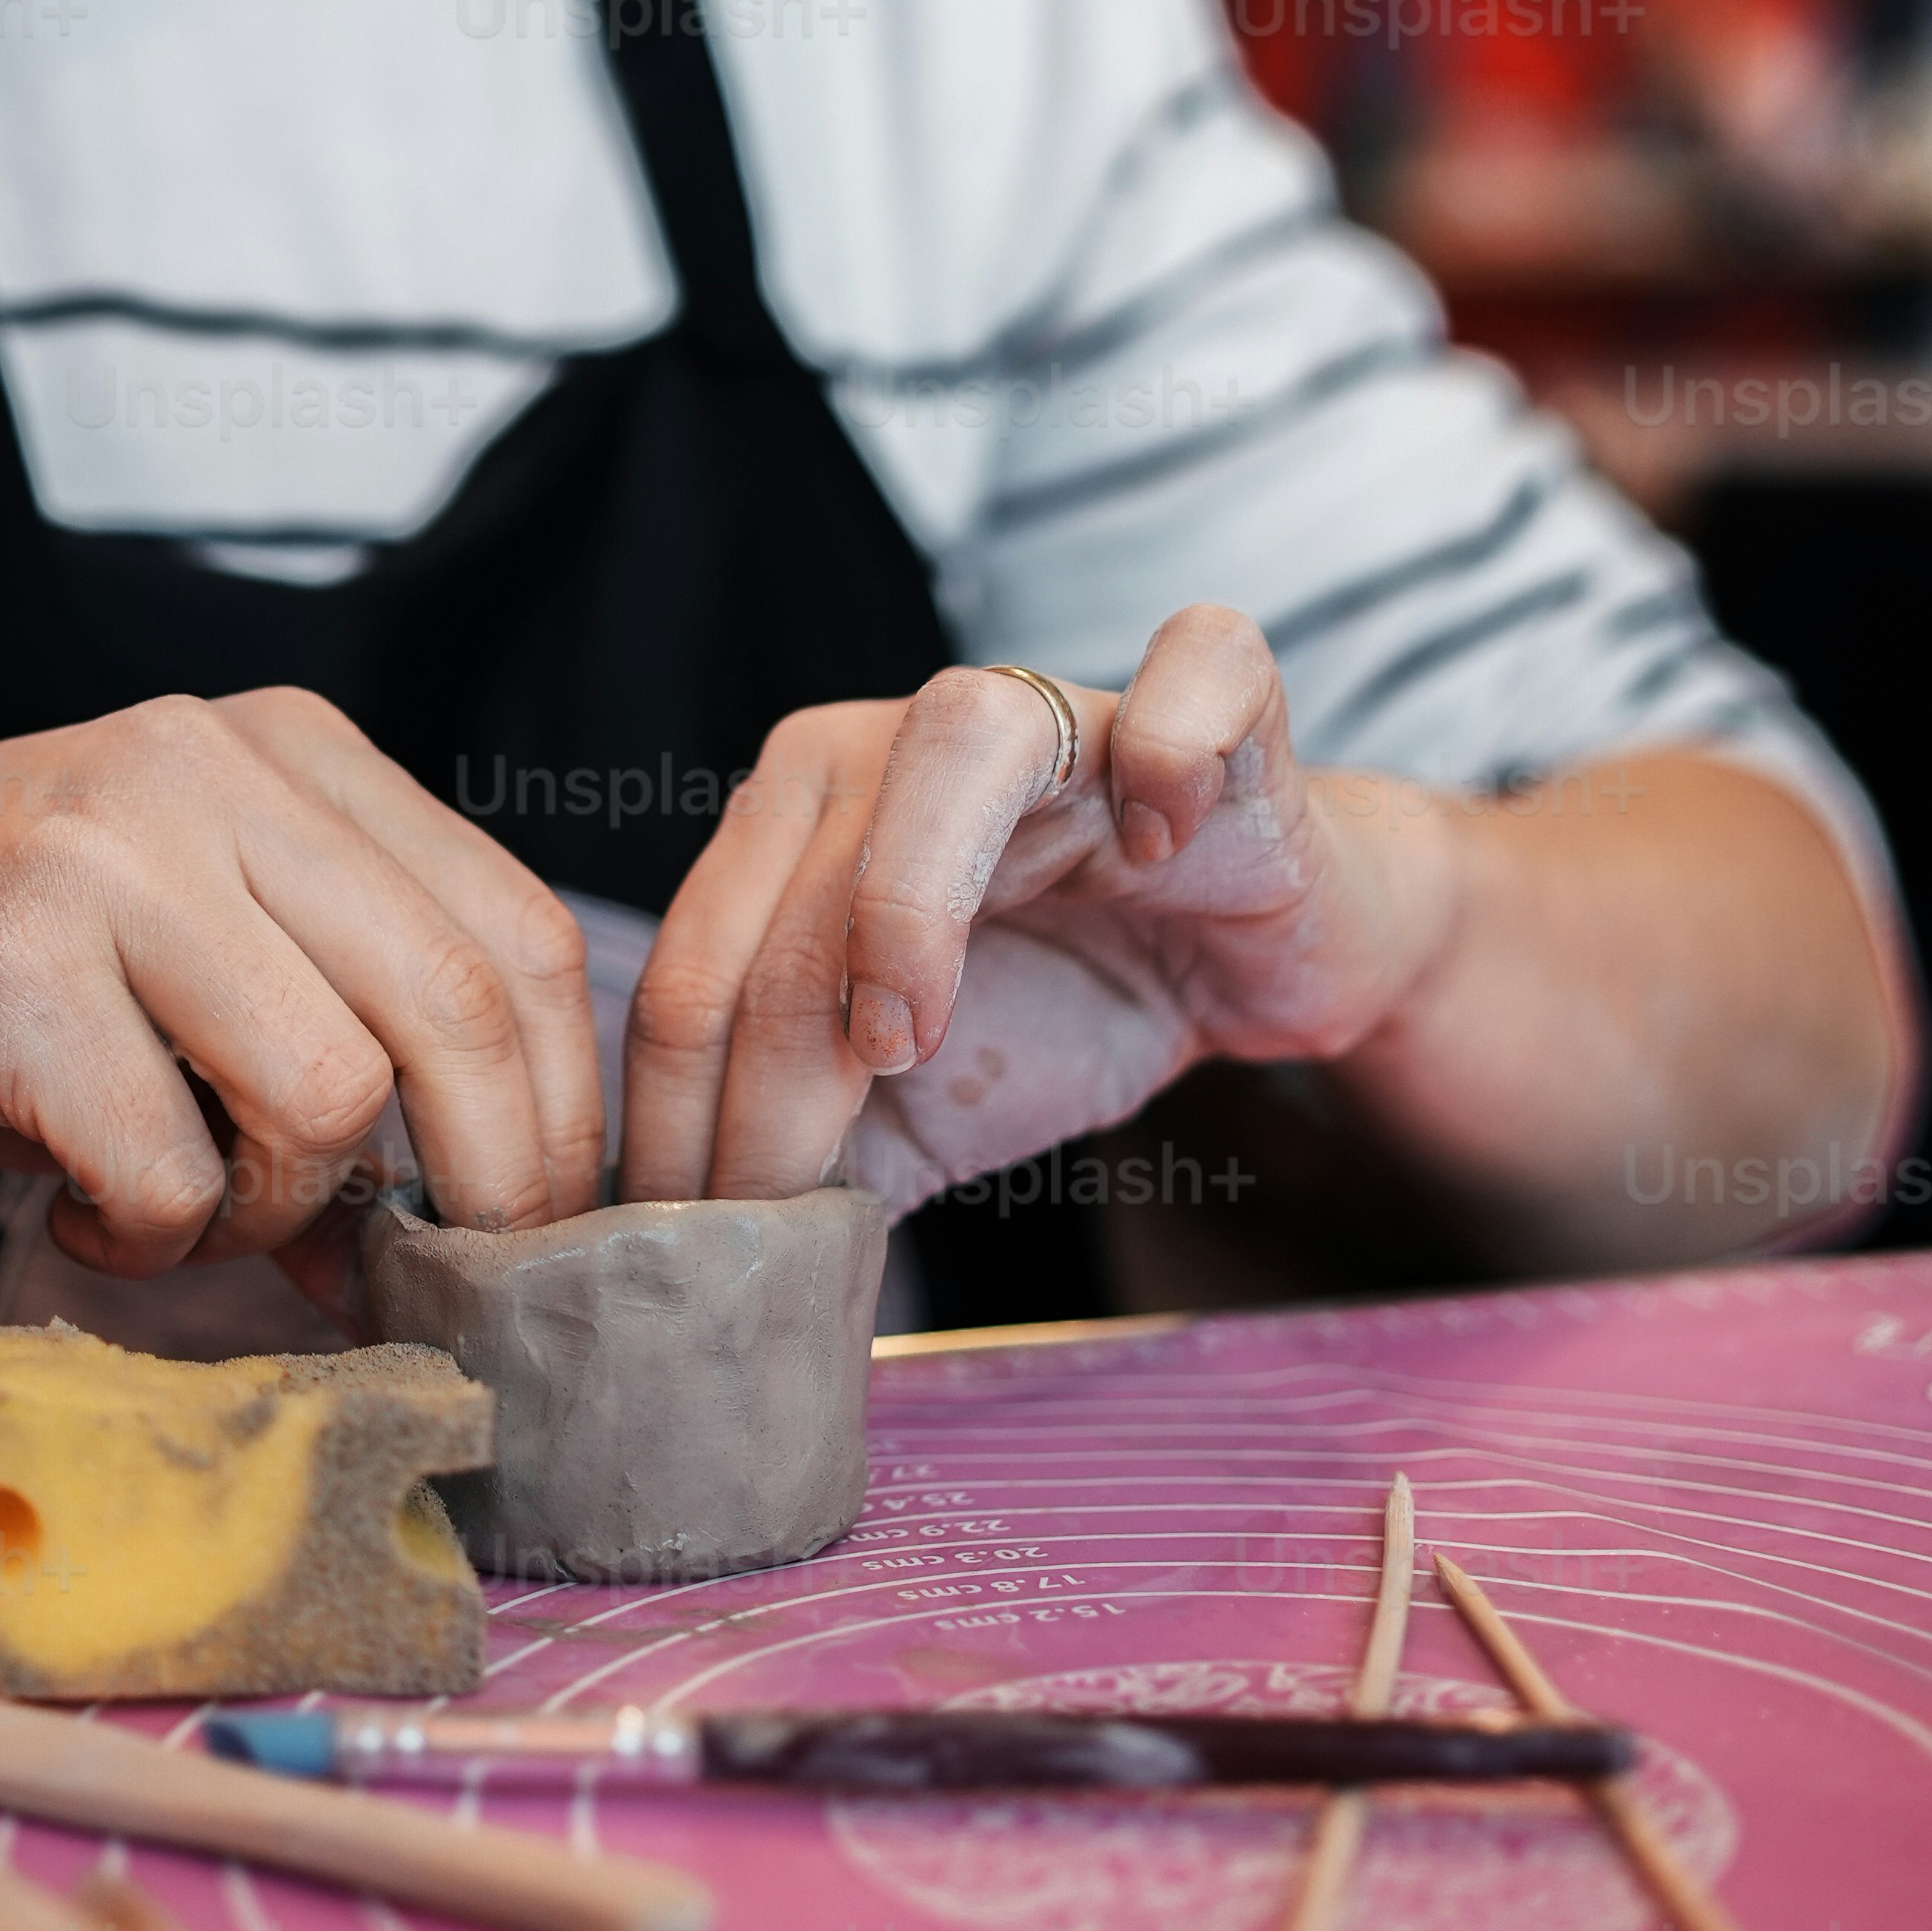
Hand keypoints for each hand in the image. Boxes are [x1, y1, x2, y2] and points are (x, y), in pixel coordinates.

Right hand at [0, 686, 602, 1275]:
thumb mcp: (169, 949)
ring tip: (176, 1209)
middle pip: (465, 1001)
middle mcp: (205, 765)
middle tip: (415, 1279)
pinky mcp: (3, 963)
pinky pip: (166, 1164)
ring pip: (330, 1089)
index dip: (555, 1107)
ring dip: (272, 1210)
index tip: (524, 1228)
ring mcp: (104, 854)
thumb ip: (327, 1028)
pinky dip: (143, 1235)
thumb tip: (474, 1219)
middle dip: (479, 1185)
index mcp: (280, 746)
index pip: (517, 927)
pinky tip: (73, 1208)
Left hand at [619, 608, 1470, 1200]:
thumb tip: (687, 1266)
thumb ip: (800, 1162)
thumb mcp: (907, 1114)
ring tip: (907, 1039)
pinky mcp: (1223, 715)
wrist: (1248, 958)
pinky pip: (1199, 665)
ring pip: (956, 735)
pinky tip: (1156, 842)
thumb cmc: (1063, 1008)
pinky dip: (1172, 743)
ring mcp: (1071, 712)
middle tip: (786, 1197)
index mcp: (811, 813)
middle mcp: (911, 737)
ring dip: (908, 896)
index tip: (700, 1238)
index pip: (698, 958)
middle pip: (800, 872)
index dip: (683, 1111)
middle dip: (770, 1063)